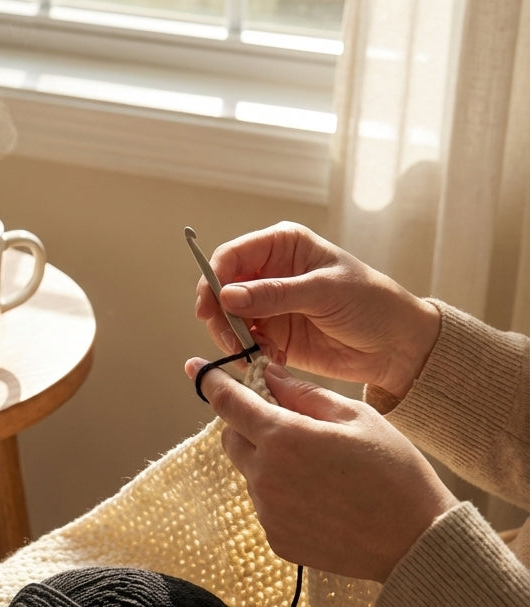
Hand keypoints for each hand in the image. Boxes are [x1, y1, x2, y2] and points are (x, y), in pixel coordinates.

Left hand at [186, 358, 457, 581]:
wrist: (416, 542)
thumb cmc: (394, 472)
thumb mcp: (355, 416)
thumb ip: (303, 393)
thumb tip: (267, 375)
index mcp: (283, 437)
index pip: (229, 403)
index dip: (211, 383)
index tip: (196, 369)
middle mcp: (265, 476)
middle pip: (232, 439)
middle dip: (248, 424)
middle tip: (286, 423)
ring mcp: (268, 512)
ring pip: (250, 473)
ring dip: (269, 462)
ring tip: (320, 469)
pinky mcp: (276, 539)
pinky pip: (267, 505)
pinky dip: (282, 494)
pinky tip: (322, 498)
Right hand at [194, 222, 440, 399]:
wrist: (395, 345)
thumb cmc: (370, 303)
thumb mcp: (324, 292)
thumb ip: (275, 293)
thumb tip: (227, 295)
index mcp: (282, 246)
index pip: (231, 256)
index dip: (214, 279)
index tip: (211, 307)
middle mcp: (269, 272)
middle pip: (221, 289)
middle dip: (219, 316)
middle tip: (231, 341)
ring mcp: (268, 306)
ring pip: (227, 320)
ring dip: (232, 339)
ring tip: (253, 355)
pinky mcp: (272, 336)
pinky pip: (243, 344)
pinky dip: (248, 354)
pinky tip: (271, 360)